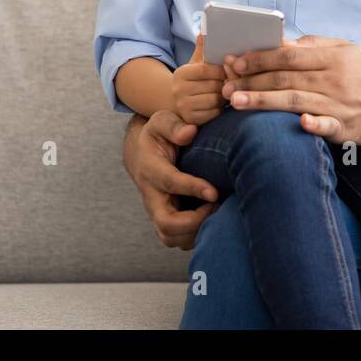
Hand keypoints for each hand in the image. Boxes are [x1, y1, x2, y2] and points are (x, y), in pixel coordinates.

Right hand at [124, 108, 219, 249]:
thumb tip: (190, 132)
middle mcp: (151, 196)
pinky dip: (196, 236)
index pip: (169, 183)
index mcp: (151, 169)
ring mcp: (157, 212)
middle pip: (165, 224)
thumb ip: (173, 125)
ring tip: (218, 213)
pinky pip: (178, 240)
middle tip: (217, 206)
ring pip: (171, 237)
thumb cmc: (157, 136)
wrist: (143, 155)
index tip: (214, 192)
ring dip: (196, 232)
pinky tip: (215, 219)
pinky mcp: (165, 221)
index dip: (192, 188)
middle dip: (194, 222)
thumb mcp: (161, 121)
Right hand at [172, 33, 226, 125]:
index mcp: (181, 73)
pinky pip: (214, 114)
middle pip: (213, 85)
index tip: (230, 68)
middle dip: (227, 83)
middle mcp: (178, 90)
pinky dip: (221, 109)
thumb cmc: (196, 80)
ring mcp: (183, 106)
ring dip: (225, 96)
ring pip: (215, 100)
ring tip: (228, 92)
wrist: (180, 103)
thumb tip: (205, 29)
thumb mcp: (197, 63)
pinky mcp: (191, 120)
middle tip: (234, 81)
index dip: (222, 69)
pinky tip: (222, 103)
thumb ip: (203, 48)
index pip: (206, 69)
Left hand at [222, 36, 360, 144]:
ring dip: (263, 101)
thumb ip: (315, 45)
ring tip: (235, 102)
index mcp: (332, 58)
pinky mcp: (346, 128)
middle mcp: (334, 80)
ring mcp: (339, 105)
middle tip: (224, 84)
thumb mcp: (346, 50)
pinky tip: (298, 123)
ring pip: (295, 101)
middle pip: (286, 78)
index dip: (259, 58)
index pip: (288, 56)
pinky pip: (327, 126)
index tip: (235, 61)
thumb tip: (282, 42)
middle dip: (251, 80)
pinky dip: (314, 125)